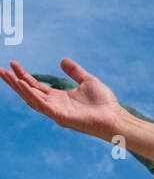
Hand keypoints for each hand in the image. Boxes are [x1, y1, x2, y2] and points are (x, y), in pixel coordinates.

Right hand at [1, 57, 126, 140]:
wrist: (116, 117)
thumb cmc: (105, 104)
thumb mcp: (88, 81)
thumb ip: (75, 72)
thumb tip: (63, 61)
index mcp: (59, 98)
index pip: (36, 86)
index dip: (24, 75)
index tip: (13, 64)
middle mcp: (55, 106)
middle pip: (29, 92)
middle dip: (14, 82)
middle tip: (0, 70)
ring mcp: (57, 112)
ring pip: (31, 99)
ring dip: (17, 87)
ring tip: (5, 74)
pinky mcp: (61, 117)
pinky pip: (42, 105)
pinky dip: (30, 94)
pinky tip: (21, 84)